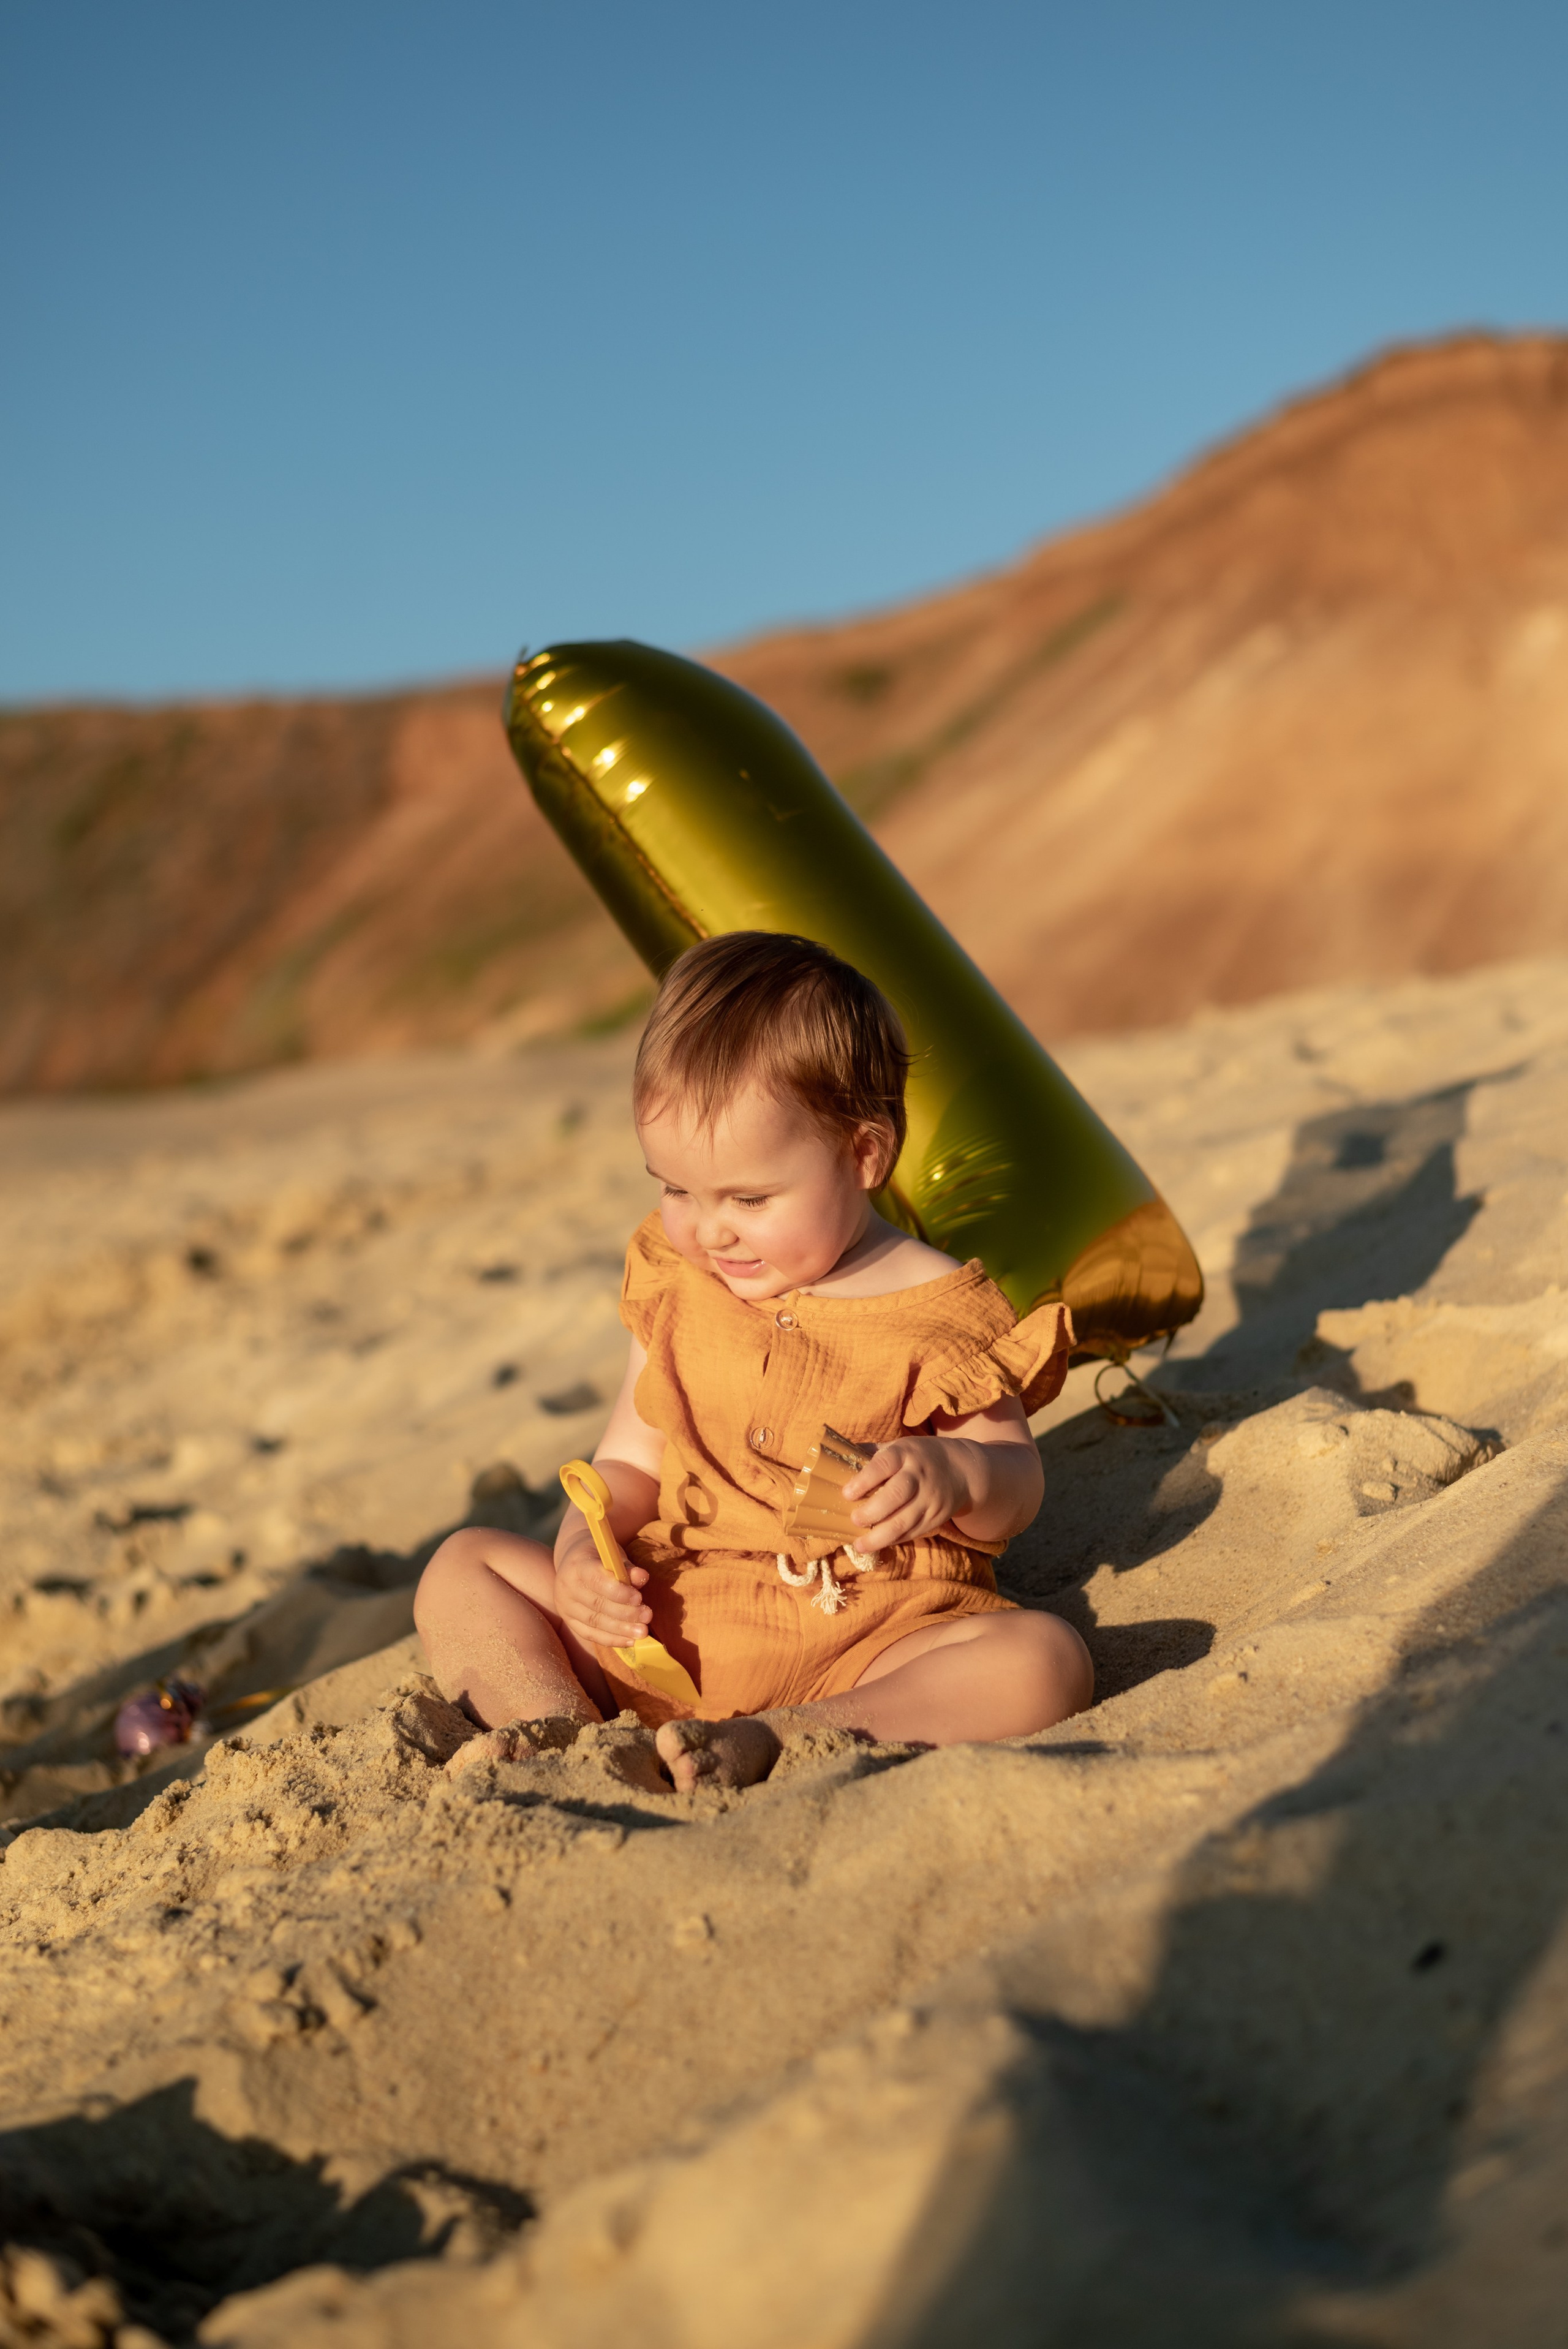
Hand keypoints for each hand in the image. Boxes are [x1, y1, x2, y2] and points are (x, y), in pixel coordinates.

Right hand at [552, 1533, 652, 1652]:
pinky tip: (629, 1641)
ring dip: (621, 1629)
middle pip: (597, 1604)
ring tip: (642, 1632)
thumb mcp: (613, 1556)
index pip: (597, 1581)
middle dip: (625, 1613)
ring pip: (594, 1622)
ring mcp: (564, 1606)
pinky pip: (590, 1634)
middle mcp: (566, 1587)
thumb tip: (642, 1577)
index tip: (639, 1598)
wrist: (574, 1563)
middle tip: (647, 1616)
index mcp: (577, 1565)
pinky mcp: (568, 1620)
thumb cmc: (600, 1558)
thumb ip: (627, 1567)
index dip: (619, 1592)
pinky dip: (611, 1639)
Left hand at [840, 1438, 973, 1552]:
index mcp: (906, 1453)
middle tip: (854, 1520)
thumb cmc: (919, 1457)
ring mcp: (930, 1498)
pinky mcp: (936, 1517)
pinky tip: (879, 1543)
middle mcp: (920, 1475)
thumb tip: (835, 1458)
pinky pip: (914, 1532)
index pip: (884, 1464)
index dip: (864, 1480)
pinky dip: (894, 1540)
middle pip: (896, 1495)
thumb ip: (872, 1453)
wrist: (963, 1470)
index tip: (846, 1494)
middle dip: (872, 1511)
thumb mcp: (900, 1446)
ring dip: (880, 1536)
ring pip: (905, 1521)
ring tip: (860, 1544)